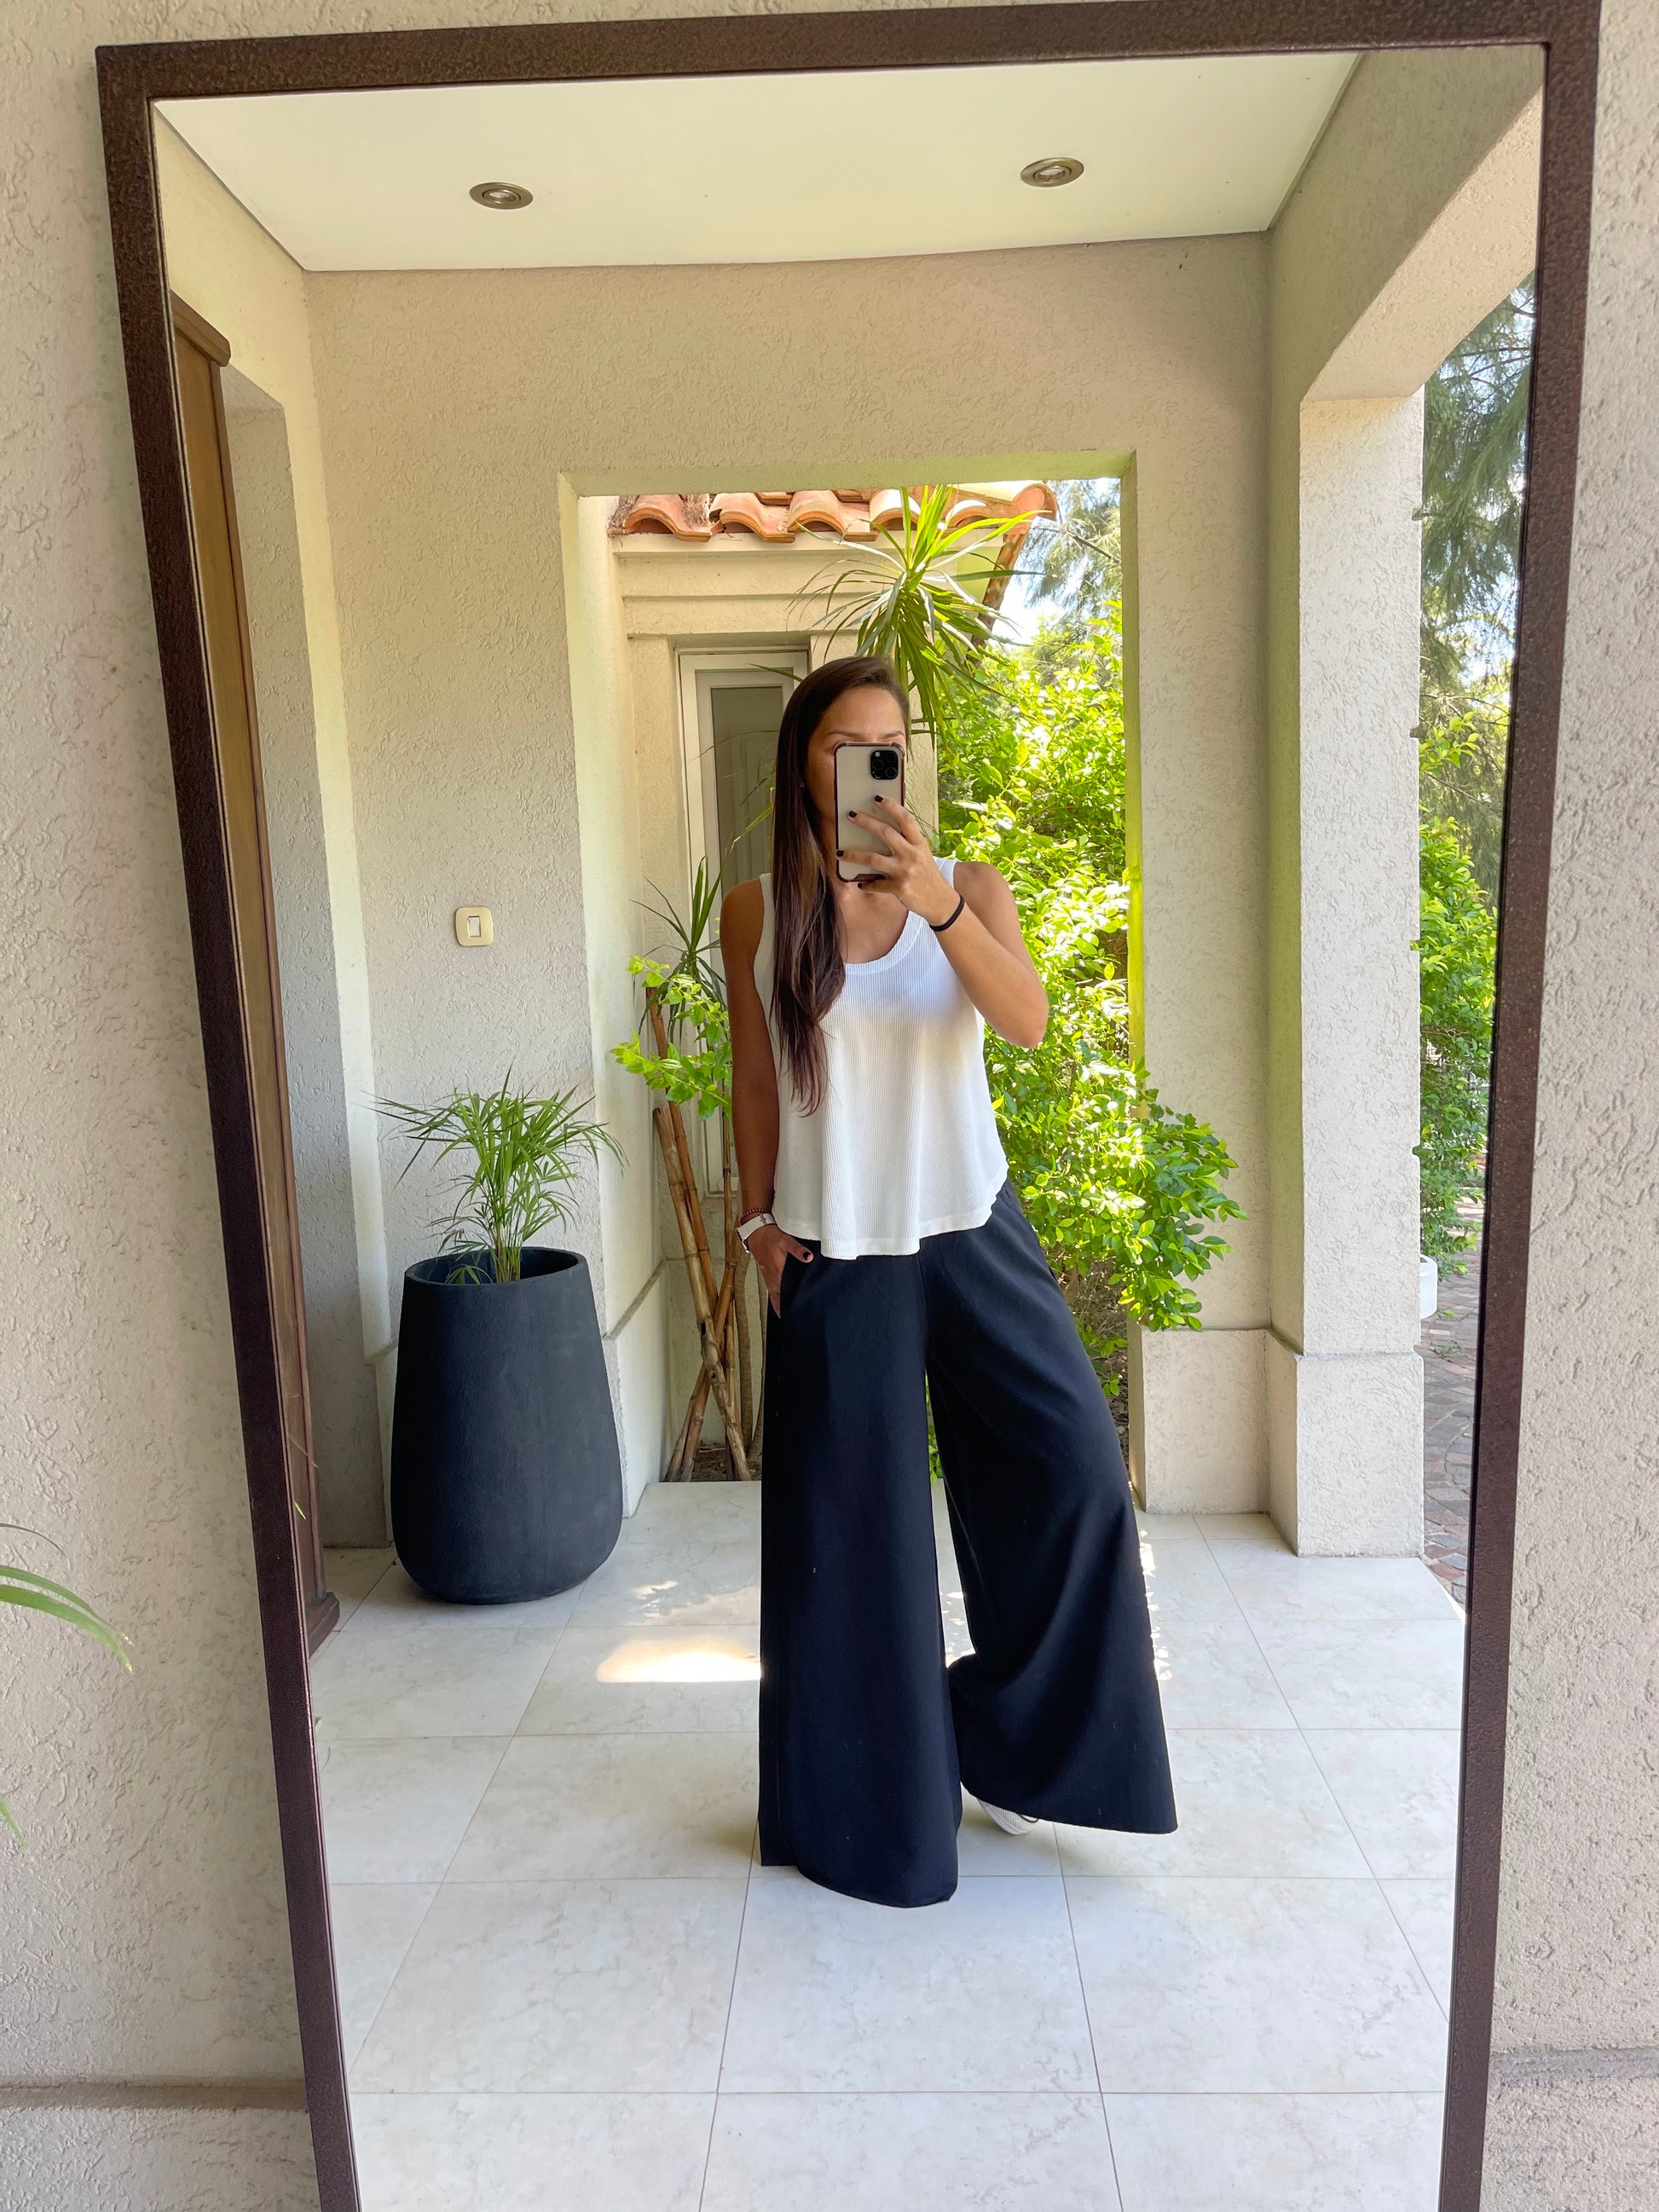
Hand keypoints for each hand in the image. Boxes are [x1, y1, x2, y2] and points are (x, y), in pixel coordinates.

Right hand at [749, 1222, 813, 1314]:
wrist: (756, 1232)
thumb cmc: (770, 1237)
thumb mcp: (785, 1240)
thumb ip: (797, 1250)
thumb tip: (808, 1258)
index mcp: (777, 1274)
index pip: (784, 1296)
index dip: (790, 1307)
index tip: (796, 1317)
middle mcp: (772, 1280)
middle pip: (780, 1300)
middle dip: (787, 1310)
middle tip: (796, 1321)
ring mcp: (769, 1278)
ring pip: (776, 1297)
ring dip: (781, 1306)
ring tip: (790, 1316)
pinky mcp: (768, 1275)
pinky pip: (772, 1292)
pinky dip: (777, 1299)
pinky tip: (782, 1303)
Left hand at [840, 796, 959, 925]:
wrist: (940, 901)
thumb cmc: (928, 876)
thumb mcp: (923, 855)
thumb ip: (907, 844)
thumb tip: (882, 833)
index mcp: (919, 844)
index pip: (906, 819)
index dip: (892, 807)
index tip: (877, 798)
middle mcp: (912, 855)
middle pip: (886, 833)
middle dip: (866, 822)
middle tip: (851, 815)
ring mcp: (905, 871)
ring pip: (873, 859)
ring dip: (853, 855)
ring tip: (840, 853)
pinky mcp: (899, 888)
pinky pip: (876, 884)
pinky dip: (866, 884)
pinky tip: (860, 883)